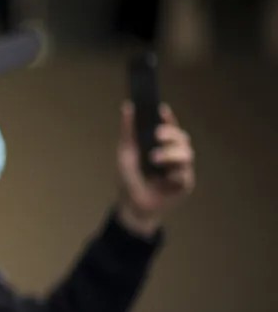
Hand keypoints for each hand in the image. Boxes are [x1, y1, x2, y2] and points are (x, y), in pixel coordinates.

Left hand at [116, 102, 195, 236]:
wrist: (131, 205)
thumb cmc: (129, 178)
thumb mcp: (126, 153)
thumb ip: (128, 131)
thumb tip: (127, 106)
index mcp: (161, 145)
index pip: (169, 128)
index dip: (168, 118)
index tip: (161, 109)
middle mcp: (173, 155)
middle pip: (182, 138)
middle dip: (171, 134)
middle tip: (157, 134)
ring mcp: (180, 169)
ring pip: (186, 154)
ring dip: (170, 154)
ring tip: (153, 158)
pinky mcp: (184, 184)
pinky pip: (185, 174)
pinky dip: (175, 173)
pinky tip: (165, 176)